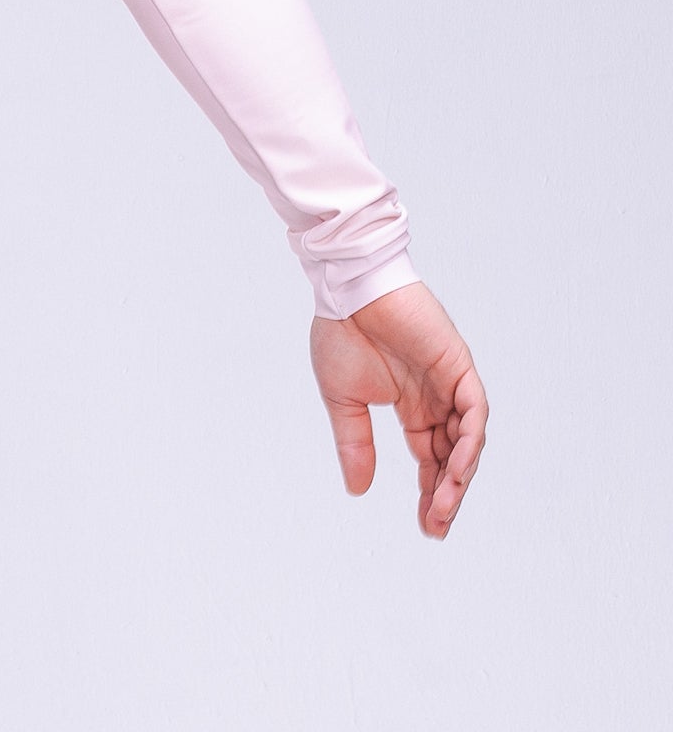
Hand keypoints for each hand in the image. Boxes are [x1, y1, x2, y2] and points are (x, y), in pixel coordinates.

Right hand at [310, 280, 486, 537]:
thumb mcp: (342, 400)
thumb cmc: (341, 333)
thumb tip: (358, 489)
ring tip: (443, 505)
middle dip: (446, 494)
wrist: (346, 288)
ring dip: (458, 475)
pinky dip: (470, 441)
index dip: (431, 493)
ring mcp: (451, 383)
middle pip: (452, 457)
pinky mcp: (459, 365)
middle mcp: (436, 399)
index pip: (430, 459)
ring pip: (468, 440)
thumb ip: (355, 443)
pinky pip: (475, 411)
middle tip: (435, 525)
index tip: (427, 527)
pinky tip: (457, 468)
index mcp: (411, 407)